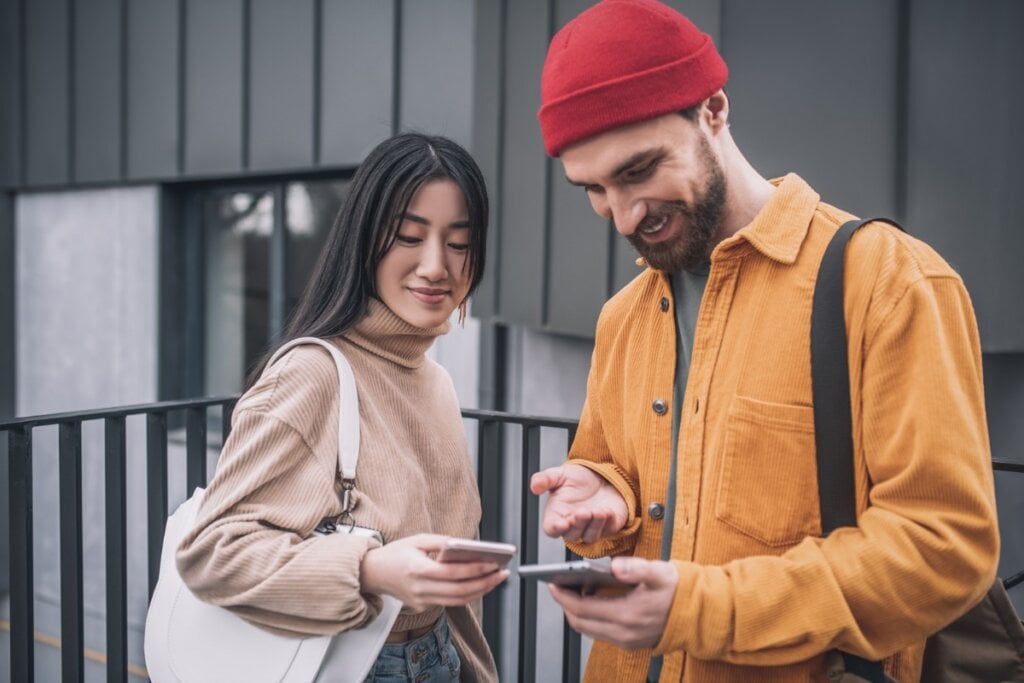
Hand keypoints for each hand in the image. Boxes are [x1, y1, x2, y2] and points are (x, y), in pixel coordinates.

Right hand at [359, 533, 508, 610]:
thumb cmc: (396, 553)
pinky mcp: (423, 606)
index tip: (493, 564)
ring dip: (480, 591)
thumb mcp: (418, 539)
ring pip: (458, 601)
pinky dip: (467, 594)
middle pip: (459, 591)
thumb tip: (466, 545)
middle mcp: (420, 589)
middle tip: (502, 573)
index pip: (453, 574)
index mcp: (417, 570)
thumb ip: (442, 542)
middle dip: (485, 583)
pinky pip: (450, 602)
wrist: (373, 573)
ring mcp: (421, 601)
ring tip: (495, 579)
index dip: (475, 569)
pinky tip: (479, 584)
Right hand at [530, 464, 627, 542]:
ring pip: (589, 536)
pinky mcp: (607, 527)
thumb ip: (545, 479)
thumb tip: (534, 486)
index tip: (562, 523)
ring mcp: (590, 528)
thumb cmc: (578, 479)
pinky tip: (607, 511)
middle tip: (582, 512)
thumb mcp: (560, 474)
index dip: (556, 528)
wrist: (601, 475)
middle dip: (578, 524)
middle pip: (571, 535)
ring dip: (593, 526)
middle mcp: (573, 524)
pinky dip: (607, 522)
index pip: (552, 529)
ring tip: (597, 511)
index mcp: (557, 515)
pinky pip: (607, 530)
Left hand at [548, 557, 677, 649]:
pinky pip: (601, 632)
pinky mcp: (631, 643)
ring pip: (589, 629)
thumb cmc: (679, 590)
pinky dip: (592, 617)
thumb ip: (636, 568)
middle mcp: (624, 633)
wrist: (699, 613)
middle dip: (565, 605)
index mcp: (627, 615)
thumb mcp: (659, 572)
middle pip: (580, 623)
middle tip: (559, 586)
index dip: (563, 597)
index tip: (552, 583)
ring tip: (574, 591)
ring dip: (577, 612)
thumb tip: (615, 565)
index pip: (581, 609)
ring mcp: (627, 641)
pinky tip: (593, 600)